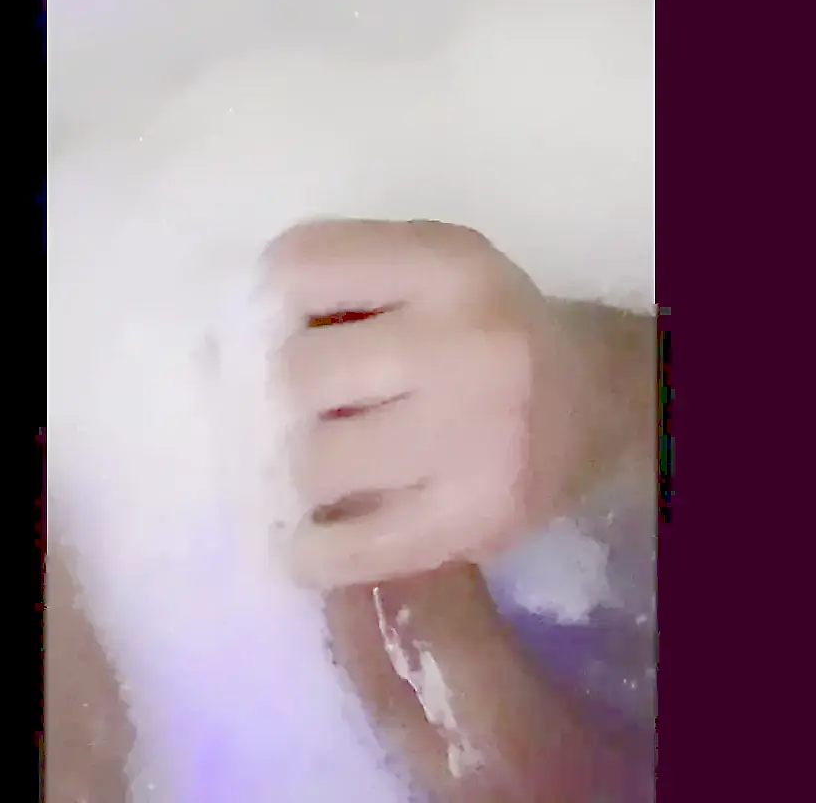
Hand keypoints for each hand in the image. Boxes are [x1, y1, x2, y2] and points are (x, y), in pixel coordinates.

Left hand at [260, 219, 602, 587]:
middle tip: (311, 412)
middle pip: (296, 373)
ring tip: (325, 471)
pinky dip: (312, 552)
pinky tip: (309, 543)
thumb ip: (343, 288)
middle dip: (289, 397)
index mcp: (445, 264)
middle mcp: (465, 343)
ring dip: (303, 472)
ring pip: (312, 463)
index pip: (299, 268)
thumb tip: (222, 353)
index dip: (272, 305)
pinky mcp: (474, 521)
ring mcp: (474, 438)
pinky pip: (351, 548)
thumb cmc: (481, 332)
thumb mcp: (429, 274)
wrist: (593, 402)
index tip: (282, 331)